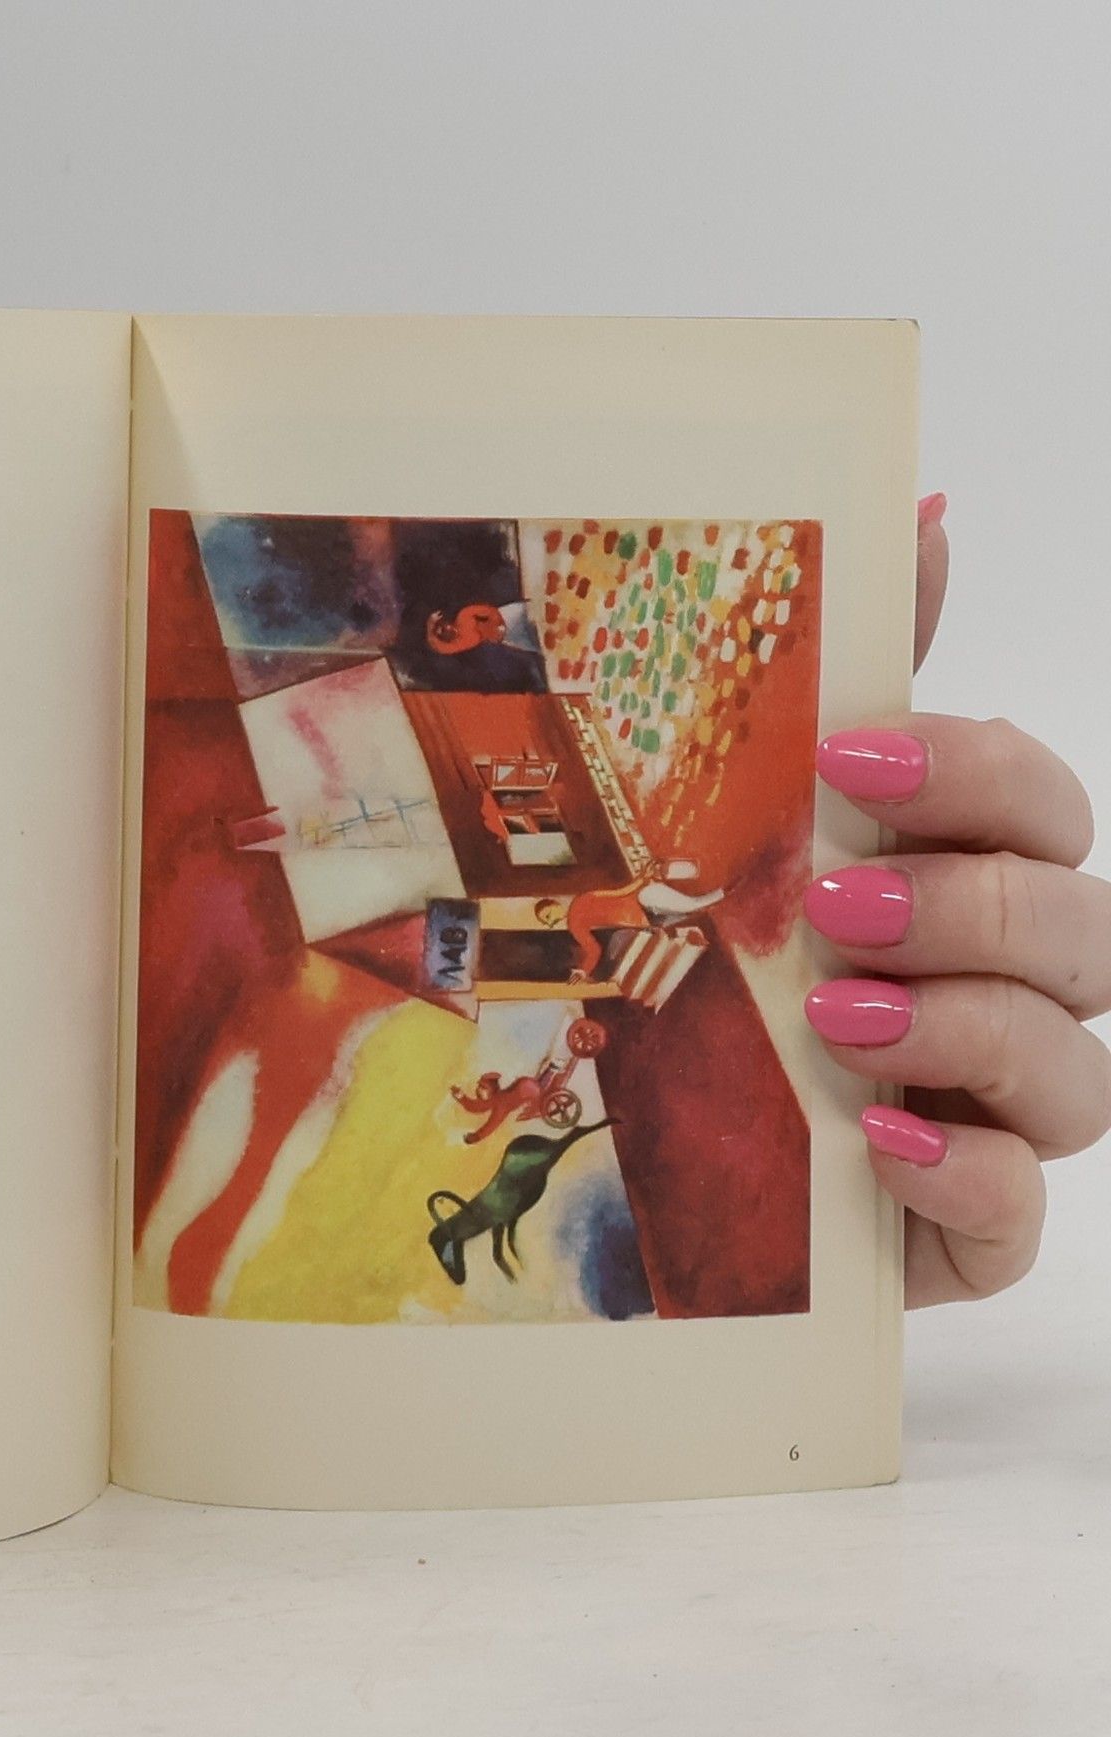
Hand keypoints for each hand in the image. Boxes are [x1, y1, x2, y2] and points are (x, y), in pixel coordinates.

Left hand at [802, 499, 1110, 1304]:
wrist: (667, 1142)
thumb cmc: (741, 964)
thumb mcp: (775, 825)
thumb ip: (860, 682)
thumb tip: (924, 510)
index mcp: (972, 879)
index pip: (1042, 804)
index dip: (973, 773)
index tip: (845, 763)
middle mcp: (1011, 990)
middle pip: (1087, 930)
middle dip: (972, 905)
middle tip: (840, 906)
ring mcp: (1000, 1113)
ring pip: (1080, 1072)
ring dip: (970, 1030)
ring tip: (841, 1017)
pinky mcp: (969, 1225)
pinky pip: (1023, 1211)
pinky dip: (971, 1176)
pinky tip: (886, 1146)